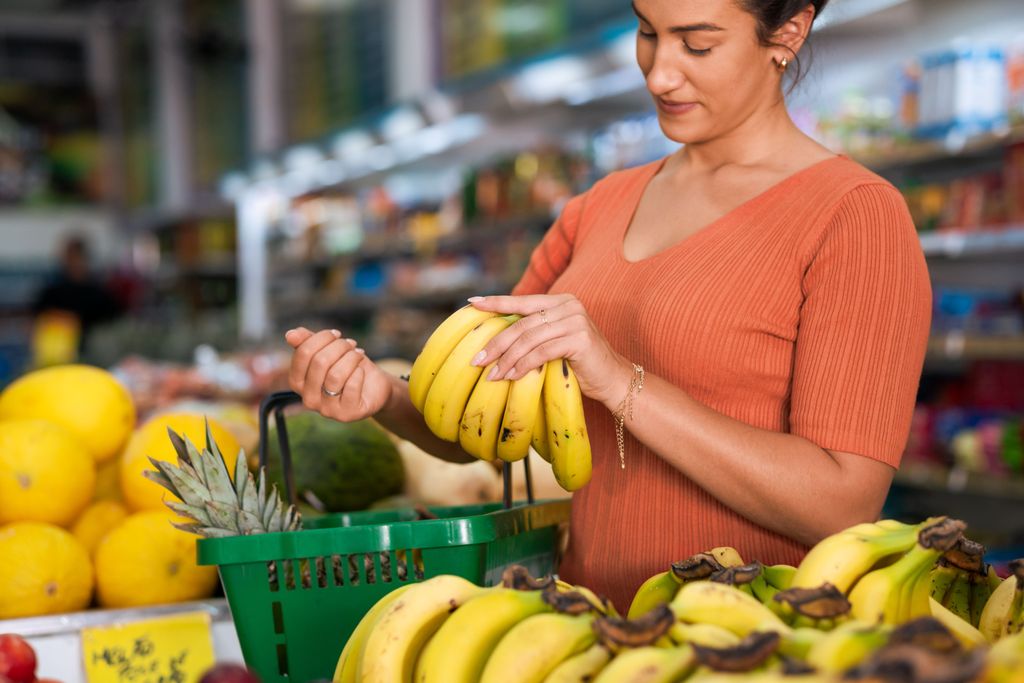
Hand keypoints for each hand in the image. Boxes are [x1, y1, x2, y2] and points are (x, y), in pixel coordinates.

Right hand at [285, 327, 393, 421]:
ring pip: (336, 375)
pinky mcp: (346, 414)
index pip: (303, 354)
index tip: (336, 334)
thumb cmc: (348, 367)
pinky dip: (359, 373)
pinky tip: (361, 371)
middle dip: (339, 346)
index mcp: (297, 382)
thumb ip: (307, 342)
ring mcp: (326, 409)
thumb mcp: (328, 351)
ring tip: (358, 354)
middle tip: (350, 344)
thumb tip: (290, 334)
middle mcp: (308, 399)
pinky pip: (351, 386)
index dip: (321, 338)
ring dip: (351, 358)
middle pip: (320, 362)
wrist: (374, 387)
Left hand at [468, 294, 631, 407]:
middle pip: (522, 324)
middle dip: (496, 343)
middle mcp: (569, 305)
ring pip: (529, 339)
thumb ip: (534, 332)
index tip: (472, 303)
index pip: (522, 301)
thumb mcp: (554, 342)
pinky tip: (512, 377)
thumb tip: (495, 338)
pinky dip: (524, 366)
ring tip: (493, 375)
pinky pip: (542, 352)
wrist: (613, 380)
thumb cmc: (579, 363)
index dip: (496, 302)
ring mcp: (576, 320)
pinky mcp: (580, 339)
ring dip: (507, 359)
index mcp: (561, 301)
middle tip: (477, 359)